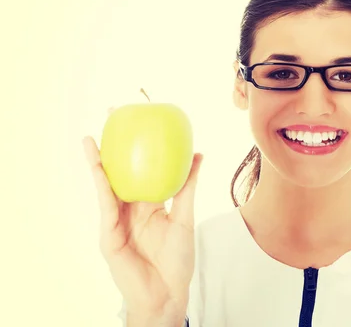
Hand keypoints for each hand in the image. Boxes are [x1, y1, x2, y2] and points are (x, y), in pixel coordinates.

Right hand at [82, 131, 201, 317]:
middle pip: (120, 172)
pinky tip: (98, 167)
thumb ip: (188, 187)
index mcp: (149, 204)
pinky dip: (101, 185)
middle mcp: (131, 209)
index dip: (138, 148)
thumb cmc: (178, 260)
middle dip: (113, 147)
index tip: (138, 122)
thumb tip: (199, 155)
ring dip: (97, 163)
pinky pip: (106, 205)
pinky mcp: (109, 234)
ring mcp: (117, 220)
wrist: (168, 293)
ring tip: (91, 138)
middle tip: (111, 118)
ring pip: (106, 186)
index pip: (141, 170)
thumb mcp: (185, 216)